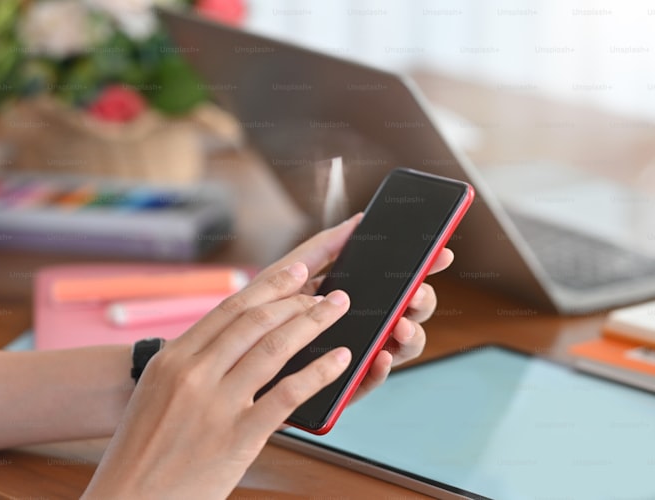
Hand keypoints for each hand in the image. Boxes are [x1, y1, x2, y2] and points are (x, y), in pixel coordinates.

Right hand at [83, 262, 351, 498]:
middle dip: (297, 299)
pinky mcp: (237, 437)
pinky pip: (287, 395)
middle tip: (327, 292)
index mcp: (171, 360)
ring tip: (337, 310)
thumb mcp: (156, 394)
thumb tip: (231, 342)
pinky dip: (319, 372)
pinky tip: (341, 360)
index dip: (268, 286)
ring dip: (312, 323)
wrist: (128, 498)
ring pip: (274, 348)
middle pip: (255, 321)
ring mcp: (215, 405)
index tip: (296, 272)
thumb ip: (190, 365)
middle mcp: (192, 374)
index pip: (228, 309)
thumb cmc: (143, 451)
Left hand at [251, 213, 454, 403]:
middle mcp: (361, 327)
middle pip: (408, 312)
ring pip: (399, 347)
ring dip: (409, 334)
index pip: (398, 281)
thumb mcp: (285, 275)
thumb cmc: (259, 315)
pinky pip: (369, 383)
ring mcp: (355, 358)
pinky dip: (379, 370)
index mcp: (354, 298)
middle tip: (417, 292)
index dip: (424, 268)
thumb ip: (321, 249)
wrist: (229, 363)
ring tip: (400, 324)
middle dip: (421, 300)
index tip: (442, 253)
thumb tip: (357, 220)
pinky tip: (380, 357)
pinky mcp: (341, 390)